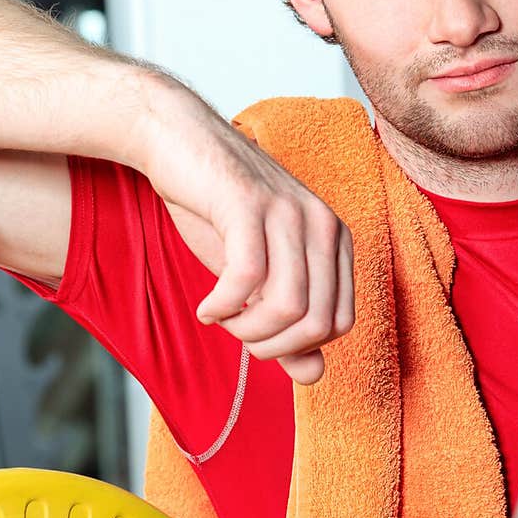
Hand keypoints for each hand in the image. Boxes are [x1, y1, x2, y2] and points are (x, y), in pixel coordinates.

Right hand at [142, 78, 354, 384]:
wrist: (178, 143)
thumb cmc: (219, 211)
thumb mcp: (259, 275)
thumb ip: (290, 325)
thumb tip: (314, 375)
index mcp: (334, 240)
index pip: (339, 323)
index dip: (296, 345)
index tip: (257, 334)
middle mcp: (322, 224)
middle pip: (317, 323)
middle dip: (271, 345)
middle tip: (235, 332)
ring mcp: (288, 212)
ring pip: (289, 307)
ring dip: (246, 329)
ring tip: (221, 318)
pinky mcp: (248, 205)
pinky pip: (248, 279)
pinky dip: (223, 307)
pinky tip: (207, 306)